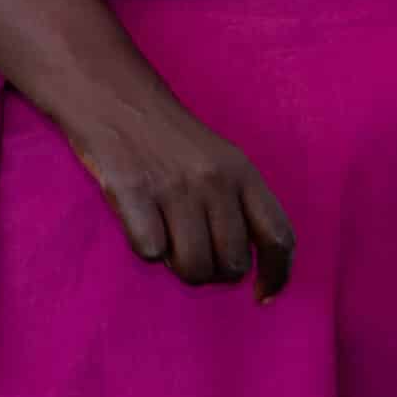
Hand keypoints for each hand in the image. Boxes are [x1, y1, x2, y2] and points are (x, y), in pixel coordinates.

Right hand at [68, 90, 296, 301]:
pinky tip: (140, 219)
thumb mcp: (221, 161)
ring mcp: (174, 188)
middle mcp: (215, 181)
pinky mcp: (133, 193)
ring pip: (193, 268)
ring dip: (178, 266)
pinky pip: (149, 252)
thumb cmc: (171, 140)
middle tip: (193, 251)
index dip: (276, 275)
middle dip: (213, 271)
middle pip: (231, 264)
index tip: (263, 296)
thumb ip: (239, 205)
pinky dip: (144, 247)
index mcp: (243, 173)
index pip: (279, 236)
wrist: (117, 100)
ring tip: (167, 237)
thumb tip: (250, 267)